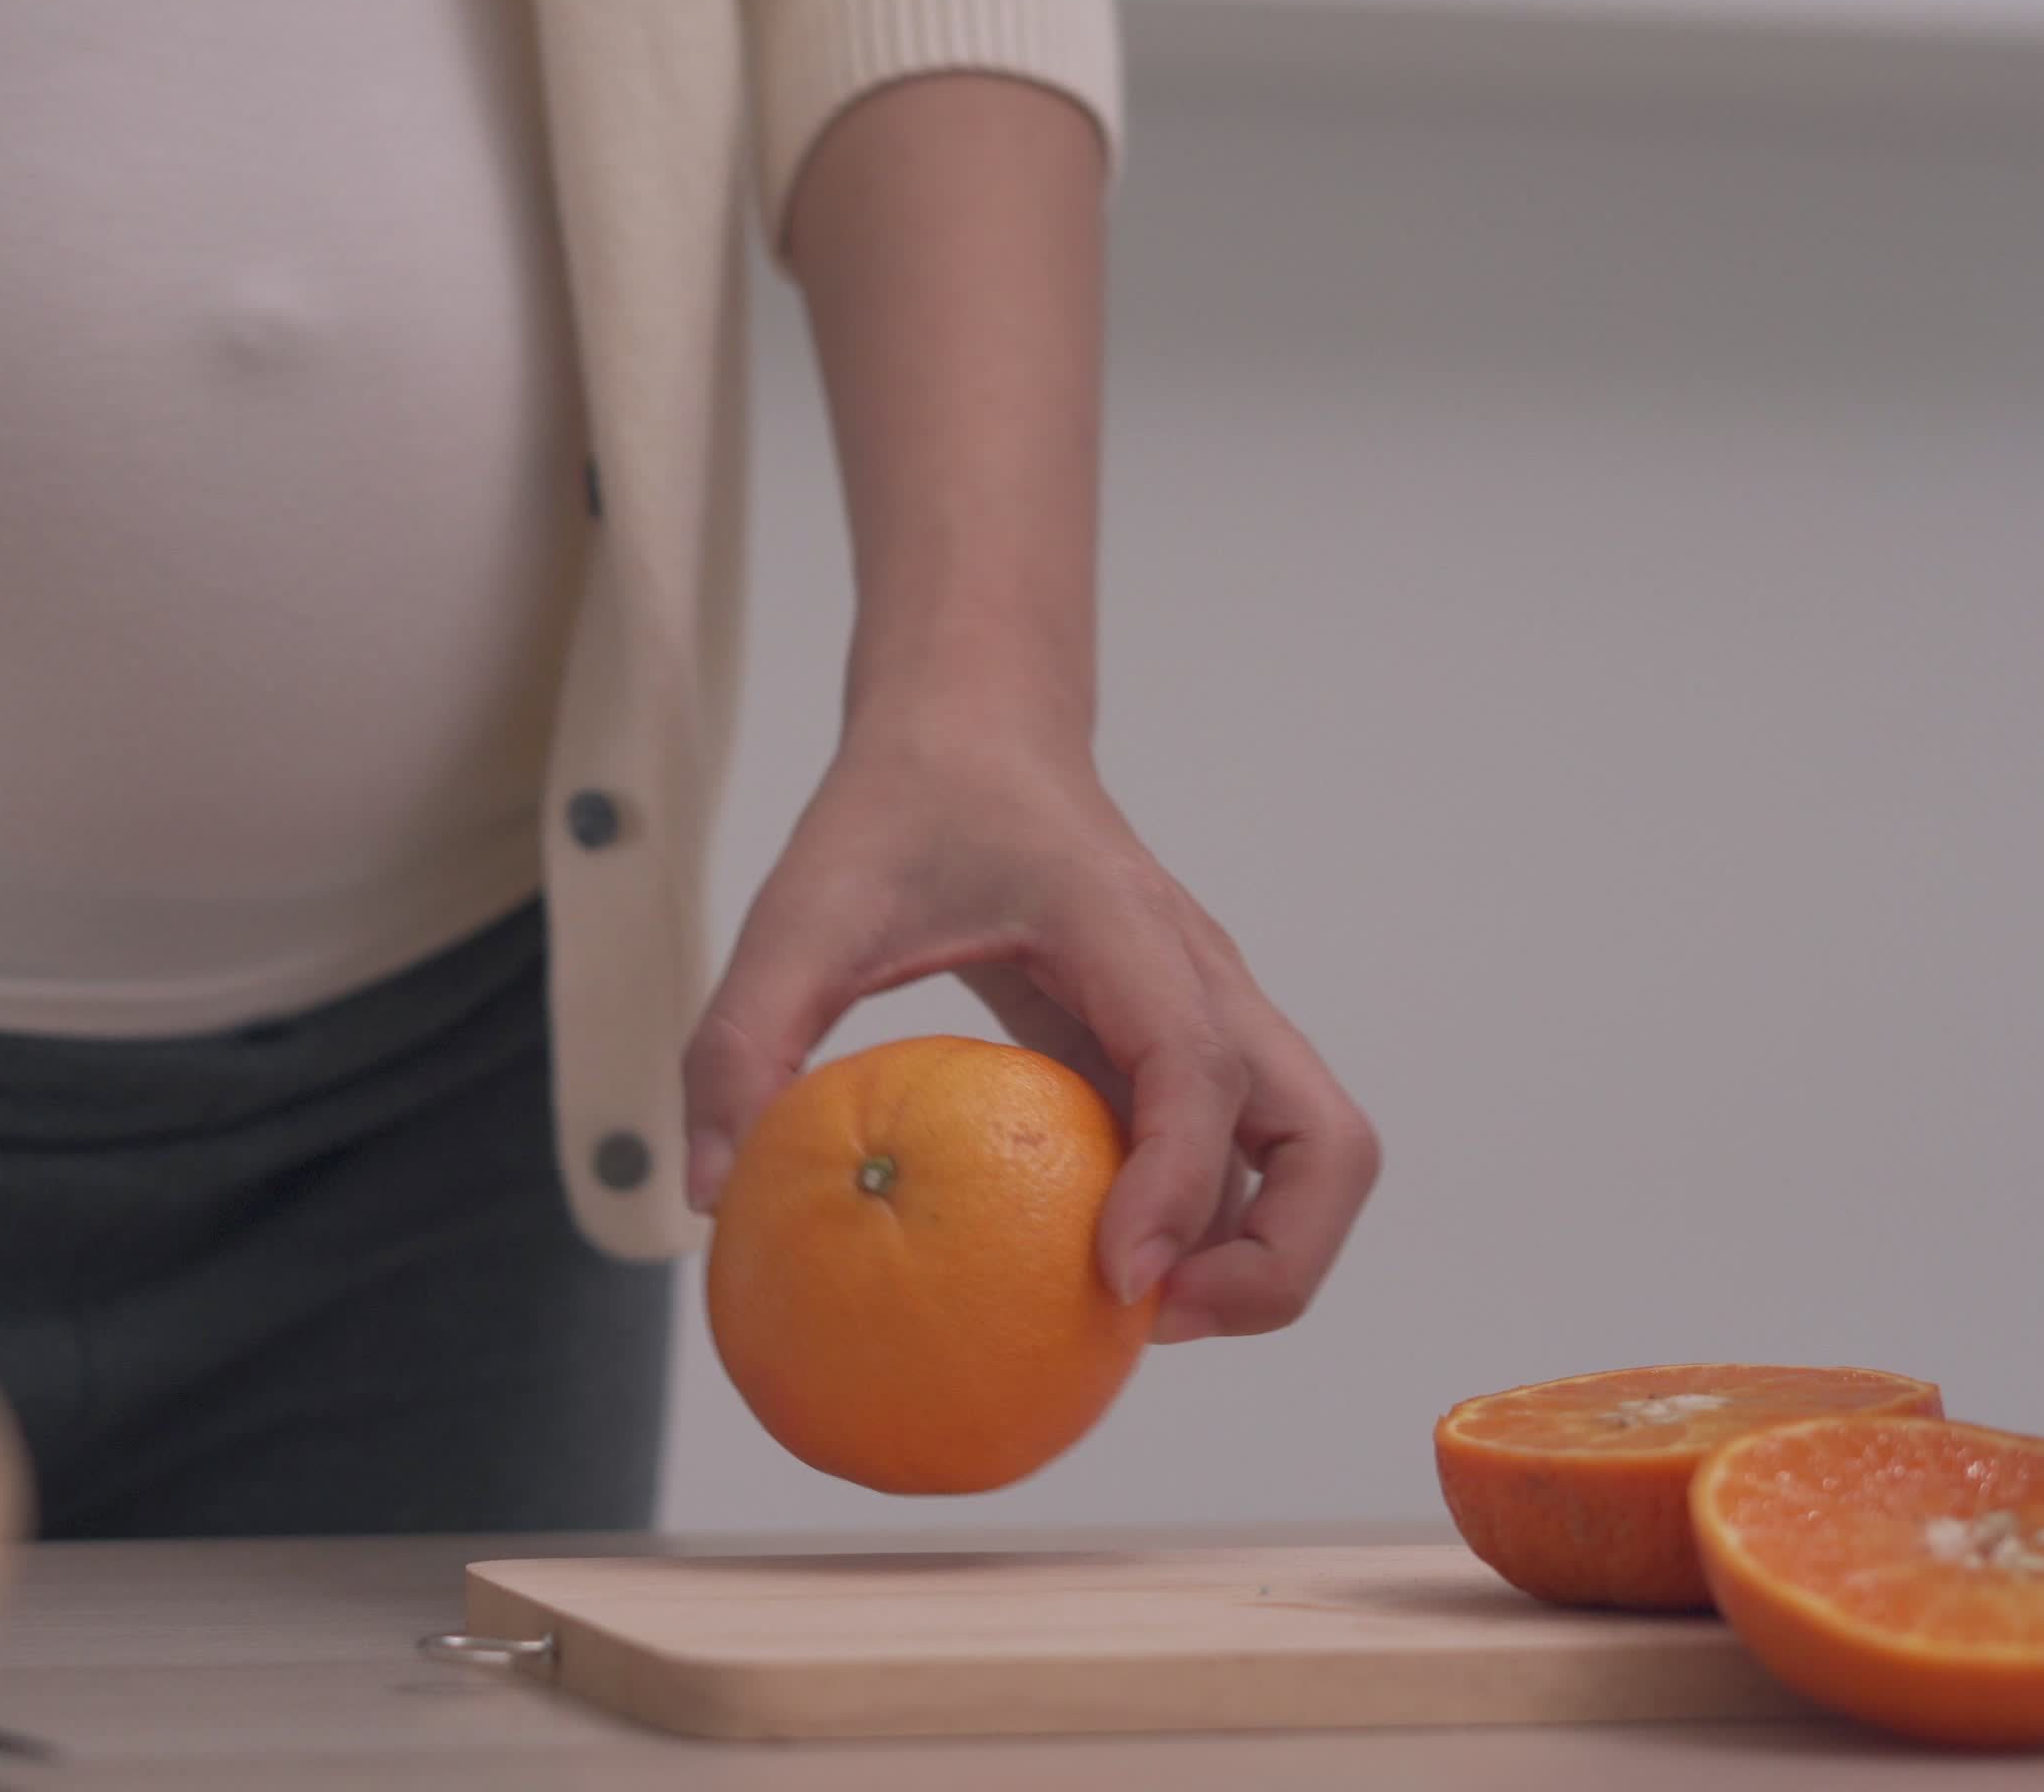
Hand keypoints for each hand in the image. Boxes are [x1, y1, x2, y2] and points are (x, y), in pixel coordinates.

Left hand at [685, 719, 1379, 1342]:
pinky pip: (1245, 1156)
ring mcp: (1213, 1016)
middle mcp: (1203, 979)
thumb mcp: (797, 913)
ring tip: (1133, 1313)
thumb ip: (743, 1040)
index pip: (1199, 1067)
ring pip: (1317, 1155)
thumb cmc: (894, 812)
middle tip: (1150, 1317)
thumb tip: (712, 1195)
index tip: (1115, 1280)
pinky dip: (1209, 1228)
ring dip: (1261, 1258)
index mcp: (1124, 931)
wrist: (972, 727)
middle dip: (1275, 1260)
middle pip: (1331, 1140)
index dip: (1178, 1184)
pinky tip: (1092, 1270)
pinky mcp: (1189, 1047)